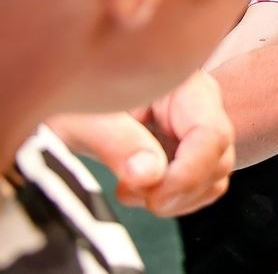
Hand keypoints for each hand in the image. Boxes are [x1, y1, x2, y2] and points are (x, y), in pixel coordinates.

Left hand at [50, 70, 233, 216]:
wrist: (57, 102)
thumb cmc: (68, 102)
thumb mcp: (82, 118)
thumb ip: (117, 142)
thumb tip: (150, 175)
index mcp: (181, 80)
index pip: (211, 133)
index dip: (189, 173)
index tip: (154, 198)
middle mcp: (197, 101)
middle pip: (219, 155)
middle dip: (179, 187)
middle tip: (130, 192)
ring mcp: (196, 125)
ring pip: (215, 173)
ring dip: (177, 197)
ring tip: (130, 188)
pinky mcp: (188, 149)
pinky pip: (204, 183)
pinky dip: (176, 199)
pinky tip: (141, 190)